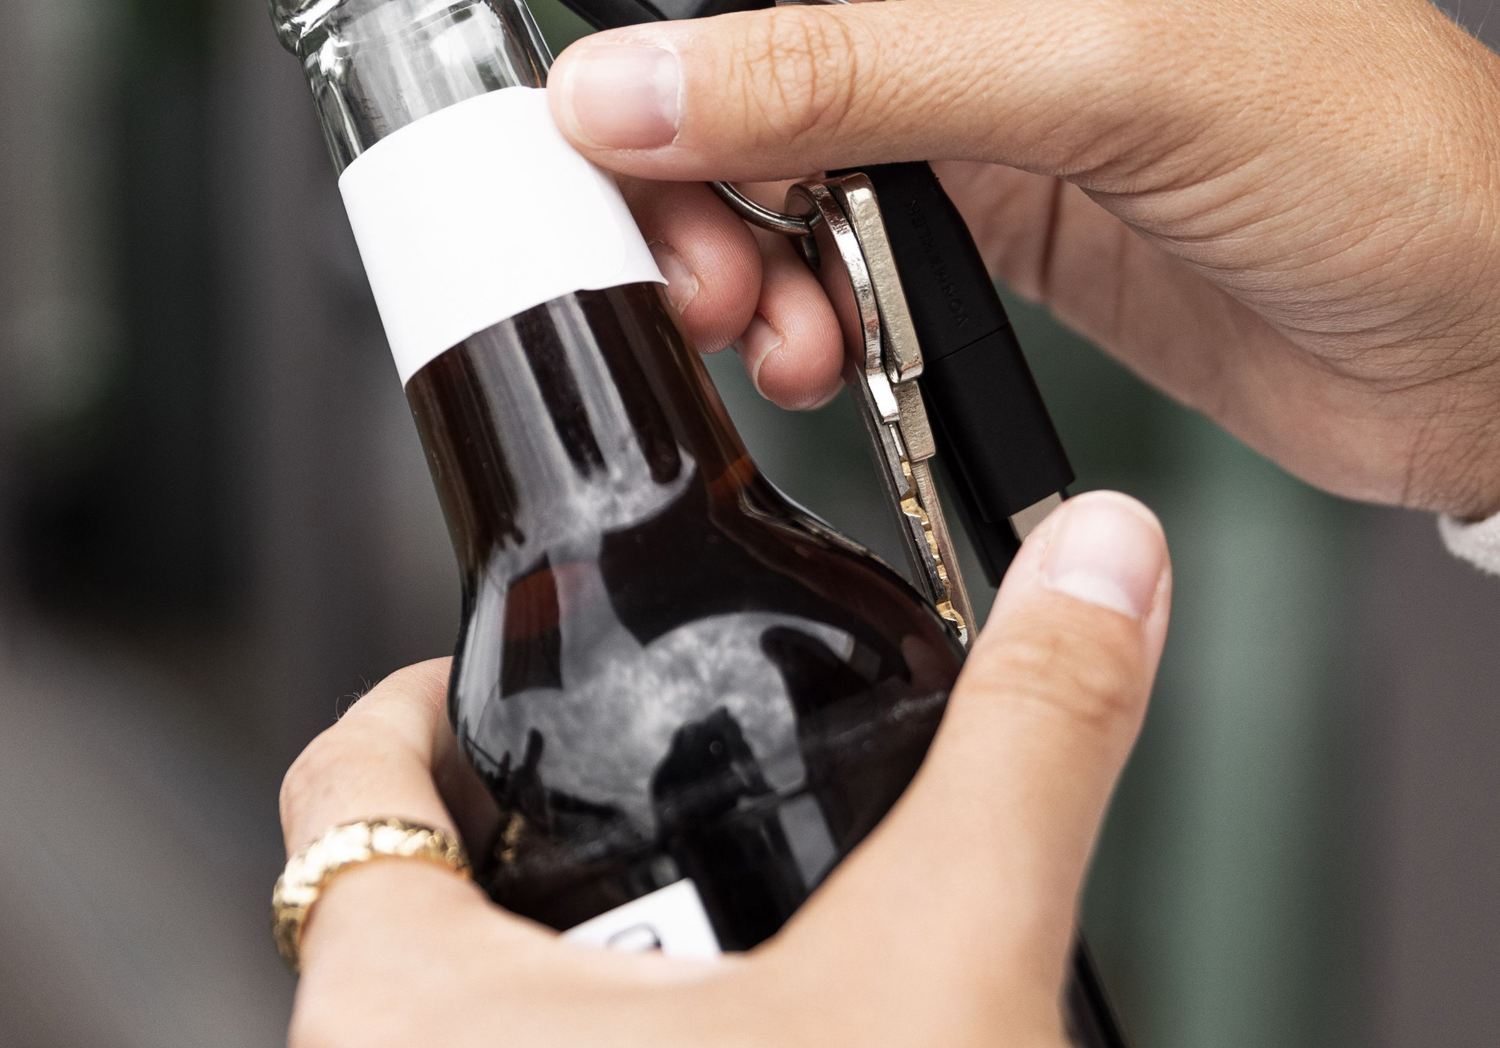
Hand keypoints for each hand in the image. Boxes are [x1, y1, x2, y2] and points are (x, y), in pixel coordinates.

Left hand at [278, 492, 1169, 1047]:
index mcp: (397, 1015)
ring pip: (471, 1024)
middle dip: (556, 830)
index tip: (523, 662)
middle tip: (676, 793)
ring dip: (594, 965)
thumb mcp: (938, 989)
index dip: (439, 690)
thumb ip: (1025, 748)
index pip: (356, 772)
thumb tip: (1104, 547)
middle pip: (422, 891)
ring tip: (740, 944)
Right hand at [352, 0, 1499, 518]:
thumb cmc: (1388, 150)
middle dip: (662, 98)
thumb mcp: (1114, 77)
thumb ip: (858, 80)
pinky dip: (783, 274)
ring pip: (751, 115)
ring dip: (724, 218)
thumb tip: (637, 87)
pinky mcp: (961, 175)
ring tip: (753, 301)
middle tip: (621, 185)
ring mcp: (960, 55)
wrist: (1468, 334)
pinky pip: (807, 207)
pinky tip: (810, 327)